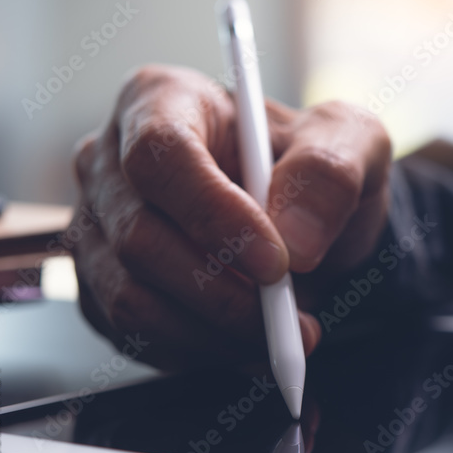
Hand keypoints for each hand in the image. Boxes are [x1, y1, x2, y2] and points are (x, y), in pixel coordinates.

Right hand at [70, 64, 391, 368]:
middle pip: (140, 237)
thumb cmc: (316, 168)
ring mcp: (98, 228)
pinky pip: (133, 335)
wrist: (307, 224)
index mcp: (162, 100)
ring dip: (213, 333)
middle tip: (289, 321)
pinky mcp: (101, 287)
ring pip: (131, 297)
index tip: (276, 263)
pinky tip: (244, 344)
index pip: (161, 155)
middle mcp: (111, 160)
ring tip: (278, 337)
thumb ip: (331, 172)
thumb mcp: (353, 143)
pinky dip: (196, 352)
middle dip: (222, 294)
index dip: (214, 215)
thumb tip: (293, 239)